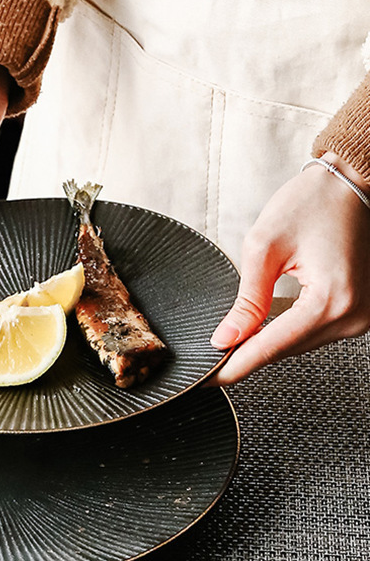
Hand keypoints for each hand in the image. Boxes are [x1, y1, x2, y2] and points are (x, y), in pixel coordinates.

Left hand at [209, 152, 369, 384]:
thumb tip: (225, 338)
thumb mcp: (264, 247)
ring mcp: (361, 316)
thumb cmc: (313, 203)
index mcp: (331, 300)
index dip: (234, 365)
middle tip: (209, 361)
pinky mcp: (359, 310)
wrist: (352, 182)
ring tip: (229, 344)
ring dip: (265, 345)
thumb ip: (246, 300)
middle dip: (245, 356)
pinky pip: (314, 331)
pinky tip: (260, 330)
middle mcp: (353, 315)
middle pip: (285, 351)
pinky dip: (286, 332)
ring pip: (299, 345)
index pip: (271, 347)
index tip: (206, 378)